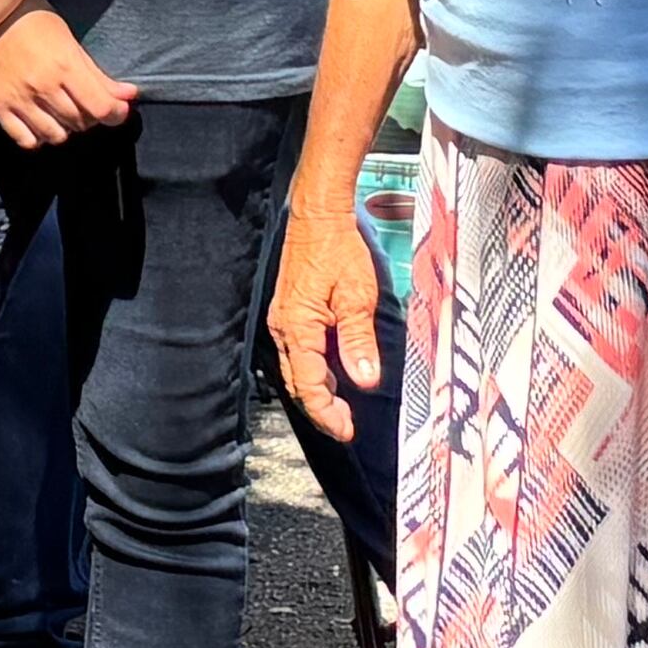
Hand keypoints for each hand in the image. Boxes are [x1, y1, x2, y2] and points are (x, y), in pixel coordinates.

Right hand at [0, 7, 133, 149]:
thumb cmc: (33, 24)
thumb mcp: (69, 42)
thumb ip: (98, 75)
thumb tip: (130, 95)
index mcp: (64, 66)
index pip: (100, 107)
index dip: (115, 115)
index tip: (117, 112)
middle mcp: (42, 86)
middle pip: (79, 123)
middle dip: (90, 118)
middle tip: (85, 105)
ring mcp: (18, 99)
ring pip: (55, 136)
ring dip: (65, 129)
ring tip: (62, 114)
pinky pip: (25, 140)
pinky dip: (38, 138)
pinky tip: (40, 123)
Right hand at [266, 198, 386, 441]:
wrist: (317, 217)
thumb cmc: (338, 250)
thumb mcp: (358, 296)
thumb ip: (359, 340)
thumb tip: (365, 380)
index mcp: (298, 329)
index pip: (308, 385)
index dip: (327, 413)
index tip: (347, 430)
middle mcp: (283, 330)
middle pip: (296, 384)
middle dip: (320, 410)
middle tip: (345, 426)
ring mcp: (282, 322)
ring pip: (294, 371)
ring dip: (316, 393)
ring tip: (340, 409)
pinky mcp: (288, 314)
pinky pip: (296, 354)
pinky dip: (312, 372)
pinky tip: (332, 375)